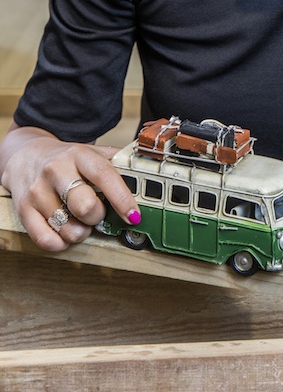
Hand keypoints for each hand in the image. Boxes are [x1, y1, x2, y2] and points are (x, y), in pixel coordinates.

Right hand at [1, 128, 139, 251]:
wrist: (25, 155)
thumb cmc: (66, 159)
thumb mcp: (90, 152)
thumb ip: (116, 161)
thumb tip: (145, 172)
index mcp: (78, 154)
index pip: (104, 175)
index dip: (122, 198)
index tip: (134, 215)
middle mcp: (56, 170)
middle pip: (85, 206)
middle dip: (98, 217)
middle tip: (97, 214)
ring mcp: (38, 191)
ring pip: (67, 228)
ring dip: (80, 233)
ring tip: (79, 222)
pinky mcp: (23, 210)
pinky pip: (46, 240)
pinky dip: (60, 243)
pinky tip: (64, 232)